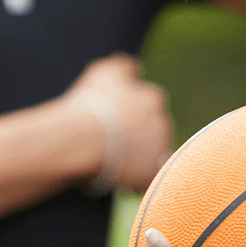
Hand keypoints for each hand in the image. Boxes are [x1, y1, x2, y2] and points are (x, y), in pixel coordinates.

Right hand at [66, 54, 172, 192]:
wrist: (83, 140)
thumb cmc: (90, 105)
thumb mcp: (104, 72)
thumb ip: (124, 66)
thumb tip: (134, 68)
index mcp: (152, 97)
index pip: (146, 102)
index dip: (130, 112)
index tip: (114, 119)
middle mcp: (162, 120)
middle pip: (151, 129)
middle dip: (136, 135)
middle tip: (112, 143)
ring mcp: (160, 147)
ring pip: (152, 153)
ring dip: (139, 156)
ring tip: (114, 162)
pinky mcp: (153, 171)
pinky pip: (148, 176)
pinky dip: (138, 179)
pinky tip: (121, 180)